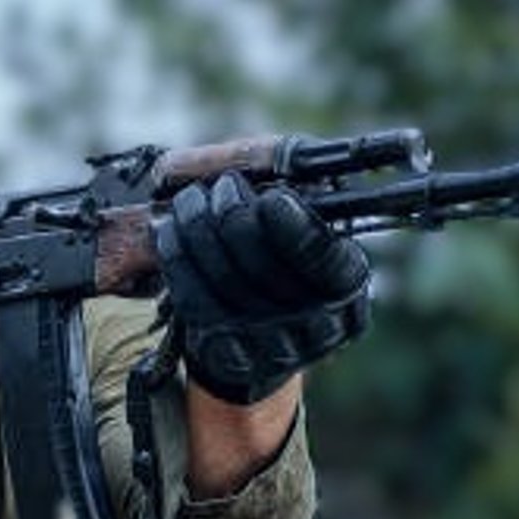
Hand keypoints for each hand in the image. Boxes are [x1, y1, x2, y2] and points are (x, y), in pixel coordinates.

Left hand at [156, 172, 370, 403]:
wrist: (268, 345)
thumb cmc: (290, 267)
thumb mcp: (309, 230)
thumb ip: (295, 196)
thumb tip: (263, 160)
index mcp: (346, 284)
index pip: (319, 254)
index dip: (290, 224)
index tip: (270, 197)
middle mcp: (317, 324)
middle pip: (261, 263)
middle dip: (232, 212)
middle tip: (223, 186)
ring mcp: (272, 347)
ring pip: (222, 279)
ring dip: (196, 227)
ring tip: (191, 200)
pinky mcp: (230, 358)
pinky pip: (194, 301)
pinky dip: (177, 259)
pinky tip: (172, 233)